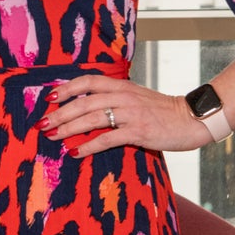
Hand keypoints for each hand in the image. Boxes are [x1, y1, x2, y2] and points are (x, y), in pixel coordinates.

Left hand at [42, 74, 210, 156]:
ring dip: (69, 128)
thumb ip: (116, 98)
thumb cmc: (163, 111)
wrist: (192, 119)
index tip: (49, 97)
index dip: (67, 88)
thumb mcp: (137, 97)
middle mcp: (124, 96)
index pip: (89, 81)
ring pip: (92, 118)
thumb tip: (89, 106)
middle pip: (84, 102)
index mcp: (122, 86)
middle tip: (42, 124)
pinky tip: (75, 152)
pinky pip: (108, 138)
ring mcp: (131, 114)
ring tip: (53, 136)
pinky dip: (89, 146)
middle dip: (60, 113)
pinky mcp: (139, 131)